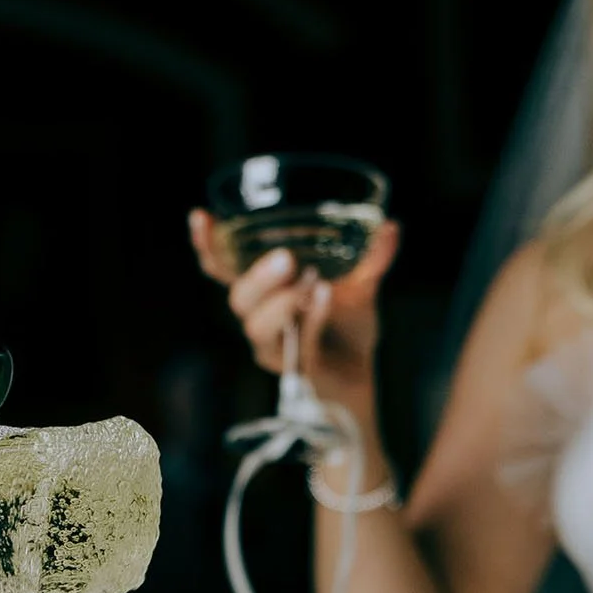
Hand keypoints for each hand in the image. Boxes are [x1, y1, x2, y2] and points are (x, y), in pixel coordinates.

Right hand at [188, 208, 400, 401]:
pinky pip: (294, 344)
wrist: (361, 376)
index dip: (208, 245)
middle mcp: (259, 318)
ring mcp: (272, 346)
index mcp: (263, 291)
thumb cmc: (347, 328)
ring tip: (311, 281)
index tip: (201, 216)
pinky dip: (310, 319)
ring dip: (281, 301)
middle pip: (238, 298)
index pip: (222, 267)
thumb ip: (371, 259)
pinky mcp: (291, 369)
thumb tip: (391, 227)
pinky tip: (325, 298)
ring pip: (257, 326)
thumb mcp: (361, 286)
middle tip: (285, 259)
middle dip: (257, 277)